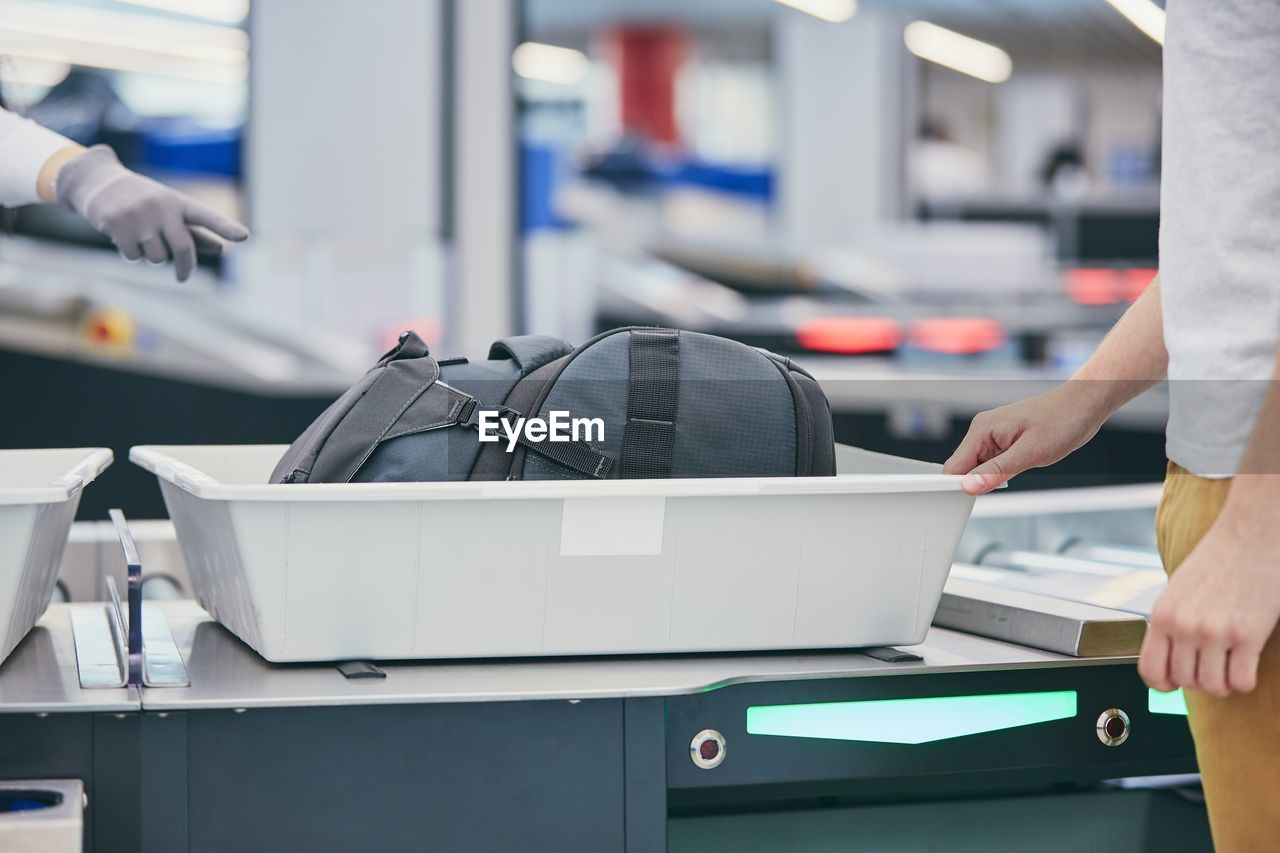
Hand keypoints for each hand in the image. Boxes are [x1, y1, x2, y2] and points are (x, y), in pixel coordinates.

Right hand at [55, 145, 247, 281]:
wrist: (98, 182)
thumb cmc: (144, 200)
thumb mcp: (169, 210)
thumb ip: (193, 231)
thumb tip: (219, 249)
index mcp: (178, 202)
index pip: (206, 216)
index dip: (225, 227)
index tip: (245, 236)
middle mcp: (161, 207)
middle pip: (182, 248)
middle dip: (185, 268)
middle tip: (183, 277)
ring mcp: (138, 216)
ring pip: (156, 257)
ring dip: (151, 256)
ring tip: (141, 237)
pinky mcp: (116, 225)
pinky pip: (133, 257)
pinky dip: (131, 254)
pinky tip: (122, 235)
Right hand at [943, 384, 1106, 494]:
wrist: (1082, 406)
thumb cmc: (1061, 422)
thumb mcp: (1029, 453)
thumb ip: (996, 471)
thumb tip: (968, 487)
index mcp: (982, 429)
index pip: (954, 465)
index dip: (957, 485)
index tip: (970, 500)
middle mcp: (982, 431)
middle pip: (962, 468)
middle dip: (976, 483)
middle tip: (1003, 485)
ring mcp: (993, 435)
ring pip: (977, 467)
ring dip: (991, 477)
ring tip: (1019, 470)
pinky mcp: (1004, 441)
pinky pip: (991, 463)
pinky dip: (1001, 472)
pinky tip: (1020, 467)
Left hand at [1140, 514, 1279, 696]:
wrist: (1249, 535)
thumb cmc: (1215, 560)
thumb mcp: (1177, 591)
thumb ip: (1170, 623)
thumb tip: (1168, 658)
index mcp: (1162, 615)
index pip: (1150, 670)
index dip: (1163, 685)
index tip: (1175, 684)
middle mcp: (1184, 626)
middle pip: (1185, 682)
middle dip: (1199, 681)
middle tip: (1211, 667)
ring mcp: (1214, 632)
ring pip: (1212, 686)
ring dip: (1222, 684)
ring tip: (1229, 667)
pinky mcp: (1248, 635)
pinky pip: (1241, 681)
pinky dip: (1244, 682)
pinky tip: (1246, 665)